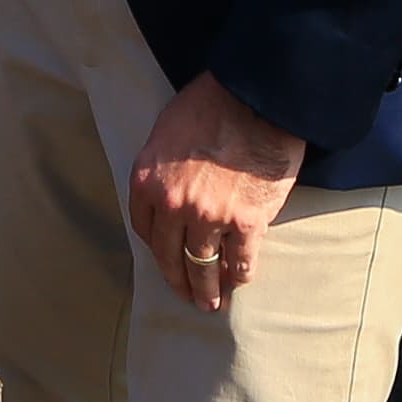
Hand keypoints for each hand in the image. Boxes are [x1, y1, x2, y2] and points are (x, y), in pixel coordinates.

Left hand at [128, 74, 306, 309]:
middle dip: (179, 279)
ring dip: (207, 289)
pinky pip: (240, 261)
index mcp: (148, 180)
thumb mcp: (166, 130)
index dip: (158, 247)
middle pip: (170, 255)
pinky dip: (240, 276)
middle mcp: (173, 204)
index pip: (146, 228)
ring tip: (211, 303)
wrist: (256, 98)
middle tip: (187, 295)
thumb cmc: (212, 104)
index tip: (166, 257)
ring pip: (203, 265)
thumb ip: (163, 167)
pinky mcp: (247, 222)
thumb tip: (170, 188)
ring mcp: (209, 216)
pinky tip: (239, 282)